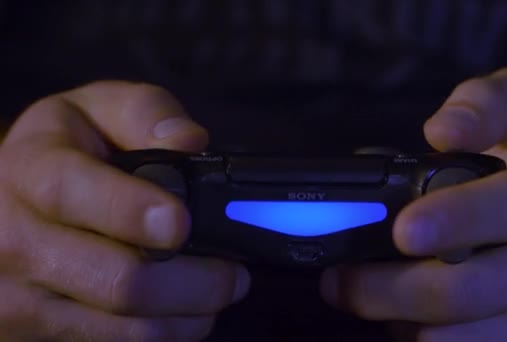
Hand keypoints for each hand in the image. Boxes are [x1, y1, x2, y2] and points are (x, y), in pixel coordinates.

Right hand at [0, 81, 249, 340]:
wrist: (8, 202)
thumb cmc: (67, 152)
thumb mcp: (97, 109)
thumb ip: (145, 113)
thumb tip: (189, 141)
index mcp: (26, 170)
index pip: (70, 194)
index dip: (131, 211)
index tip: (181, 223)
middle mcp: (12, 240)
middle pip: (116, 280)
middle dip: (194, 281)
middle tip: (235, 275)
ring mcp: (17, 299)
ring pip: (124, 328)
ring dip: (188, 314)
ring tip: (218, 293)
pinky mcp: (32, 336)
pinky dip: (164, 334)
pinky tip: (182, 312)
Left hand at [320, 68, 506, 340]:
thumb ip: (485, 104)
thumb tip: (440, 133)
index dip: (457, 220)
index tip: (403, 229)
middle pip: (469, 292)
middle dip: (387, 289)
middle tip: (340, 277)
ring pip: (461, 340)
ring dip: (399, 319)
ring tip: (371, 293)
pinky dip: (427, 338)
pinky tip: (412, 314)